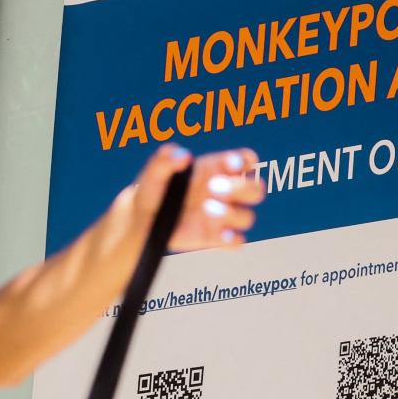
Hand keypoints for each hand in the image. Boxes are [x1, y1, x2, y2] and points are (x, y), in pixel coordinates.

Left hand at [127, 143, 263, 250]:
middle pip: (255, 189)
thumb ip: (165, 158)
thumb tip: (183, 156)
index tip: (230, 164)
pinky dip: (232, 240)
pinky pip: (236, 242)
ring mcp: (223, 216)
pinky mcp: (216, 238)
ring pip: (247, 217)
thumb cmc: (152, 189)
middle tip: (214, 187)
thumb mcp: (154, 171)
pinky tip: (220, 235)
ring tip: (205, 209)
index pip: (245, 161)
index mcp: (217, 169)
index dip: (244, 161)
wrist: (141, 220)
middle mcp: (226, 192)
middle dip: (243, 188)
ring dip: (231, 213)